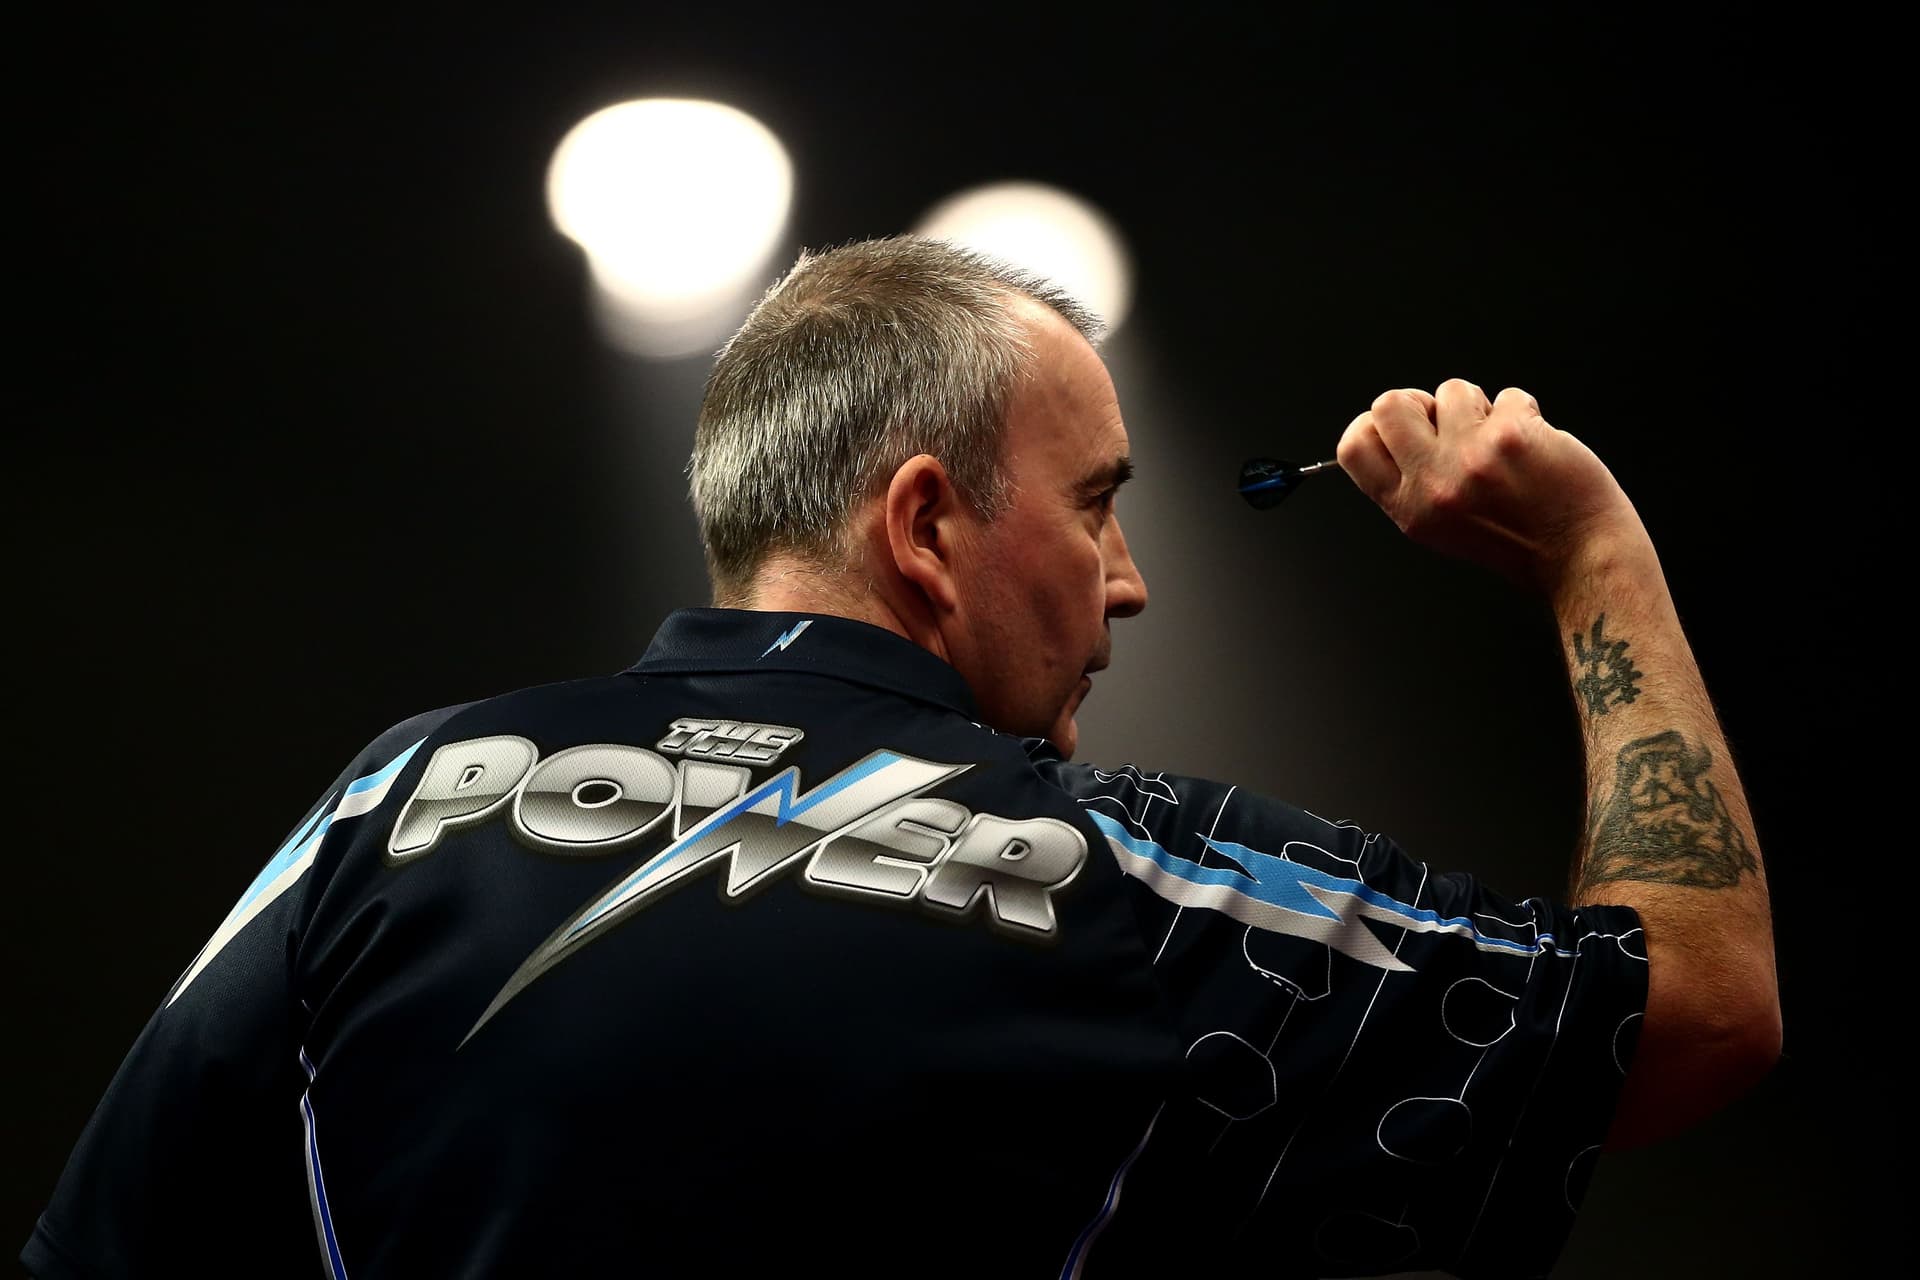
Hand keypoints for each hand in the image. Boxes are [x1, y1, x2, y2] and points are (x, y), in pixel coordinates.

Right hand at [1336, 380, 1642, 591]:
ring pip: (1453, 389)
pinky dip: (1524, 413)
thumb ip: (1414, 482)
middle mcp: (1431, 485)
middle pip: (1389, 404)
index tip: (1408, 427)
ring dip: (1480, 405)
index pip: (1354, 447)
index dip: (1375, 424)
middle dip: (1421, 401)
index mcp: (1408, 509)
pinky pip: (1508, 396)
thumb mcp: (1442, 526)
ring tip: (1502, 438)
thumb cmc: (1518, 540)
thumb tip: (1403, 425)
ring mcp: (1469, 459)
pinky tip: (1535, 444)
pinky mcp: (1510, 438)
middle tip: (1451, 422)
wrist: (1578, 555)